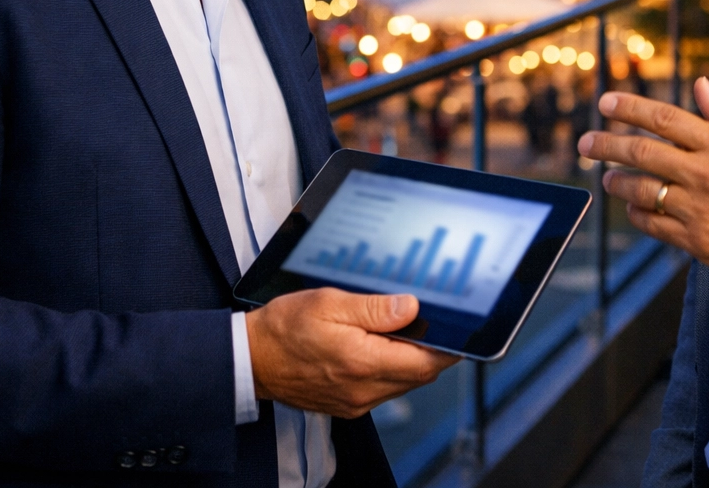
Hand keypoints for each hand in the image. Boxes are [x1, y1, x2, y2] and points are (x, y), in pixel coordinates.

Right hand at [245, 288, 458, 417]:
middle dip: (432, 351)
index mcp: (362, 363)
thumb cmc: (284, 328)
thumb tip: (411, 307)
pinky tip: (381, 346)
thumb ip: (373, 308)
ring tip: (405, 329)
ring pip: (403, 383)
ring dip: (411, 360)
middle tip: (435, 321)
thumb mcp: (329, 303)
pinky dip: (391, 370)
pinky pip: (383, 390)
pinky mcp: (346, 405)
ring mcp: (355, 401)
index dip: (448, 348)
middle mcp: (363, 390)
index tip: (459, 331)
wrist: (249, 359)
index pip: (425, 363)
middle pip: (419, 375)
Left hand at [577, 76, 708, 282]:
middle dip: (607, 145)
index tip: (606, 103)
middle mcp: (707, 173)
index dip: (630, 108)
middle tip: (585, 143)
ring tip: (608, 178)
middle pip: (644, 152)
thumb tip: (700, 85)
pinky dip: (638, 214)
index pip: (665, 118)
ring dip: (618, 182)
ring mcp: (699, 209)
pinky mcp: (697, 240)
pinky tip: (633, 207)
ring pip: (643, 190)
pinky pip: (654, 224)